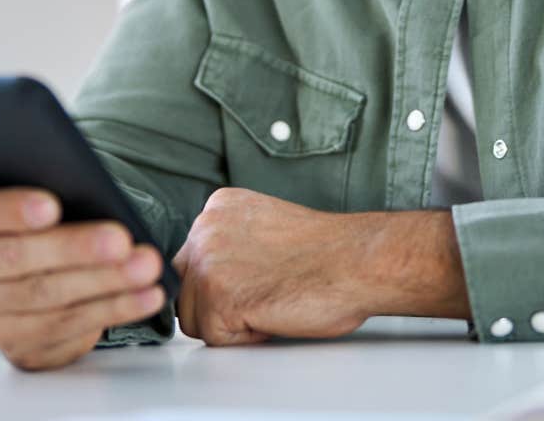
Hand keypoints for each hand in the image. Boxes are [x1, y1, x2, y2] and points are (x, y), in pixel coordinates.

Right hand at [0, 185, 167, 369]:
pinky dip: (114, 309)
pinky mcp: (17, 344)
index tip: (52, 206)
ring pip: (45, 298)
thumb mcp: (29, 193)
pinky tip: (146, 294)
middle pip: (12, 261)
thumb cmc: (34, 217)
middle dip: (72, 250)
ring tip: (146, 266)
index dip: (7, 210)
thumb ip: (45, 185)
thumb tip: (89, 188)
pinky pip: (68, 328)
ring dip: (103, 283)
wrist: (29, 265)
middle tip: (121, 239)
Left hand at [172, 188, 373, 345]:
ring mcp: (208, 260)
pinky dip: (245, 337)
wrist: (358, 261)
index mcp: (218, 206)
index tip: (259, 278)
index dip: (226, 282)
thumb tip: (211, 275)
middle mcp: (205, 227)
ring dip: (231, 323)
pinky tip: (273, 312)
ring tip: (270, 301)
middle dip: (219, 304)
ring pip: (194, 318)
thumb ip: (230, 242)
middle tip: (265, 293)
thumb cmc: (327, 252)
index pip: (193, 261)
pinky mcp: (218, 295)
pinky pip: (215, 338)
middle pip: (185, 290)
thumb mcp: (264, 228)